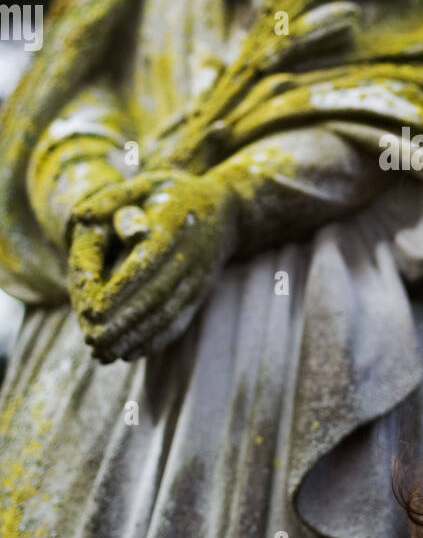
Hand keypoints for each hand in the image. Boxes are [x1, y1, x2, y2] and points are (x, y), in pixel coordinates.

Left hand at [67, 170, 239, 362]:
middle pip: (156, 295)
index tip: (91, 311)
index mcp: (172, 226)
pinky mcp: (201, 293)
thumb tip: (80, 216)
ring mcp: (198, 277)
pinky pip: (180, 320)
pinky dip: (156, 340)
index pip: (146, 263)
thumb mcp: (146, 183)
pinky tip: (131, 353)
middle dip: (123, 323)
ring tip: (106, 354)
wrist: (228, 210)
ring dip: (136, 337)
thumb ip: (113, 198)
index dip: (119, 290)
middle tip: (93, 342)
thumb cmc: (175, 193)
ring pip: (168, 313)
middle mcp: (189, 255)